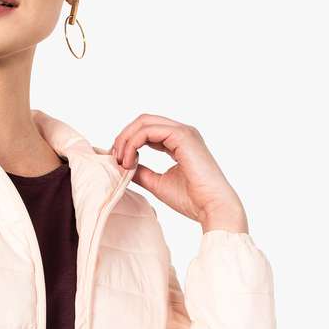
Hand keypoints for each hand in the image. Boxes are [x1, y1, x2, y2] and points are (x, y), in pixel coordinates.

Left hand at [109, 115, 248, 232]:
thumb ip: (141, 172)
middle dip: (123, 138)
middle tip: (115, 159)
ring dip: (126, 140)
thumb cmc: (192, 200)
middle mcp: (182, 132)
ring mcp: (183, 132)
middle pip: (143, 121)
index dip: (128, 142)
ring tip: (121, 162)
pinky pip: (148, 131)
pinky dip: (133, 143)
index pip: (146, 130)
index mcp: (178, 141)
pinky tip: (130, 161)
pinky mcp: (182, 136)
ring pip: (144, 122)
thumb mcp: (158, 183)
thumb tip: (124, 166)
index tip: (119, 162)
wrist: (212, 208)